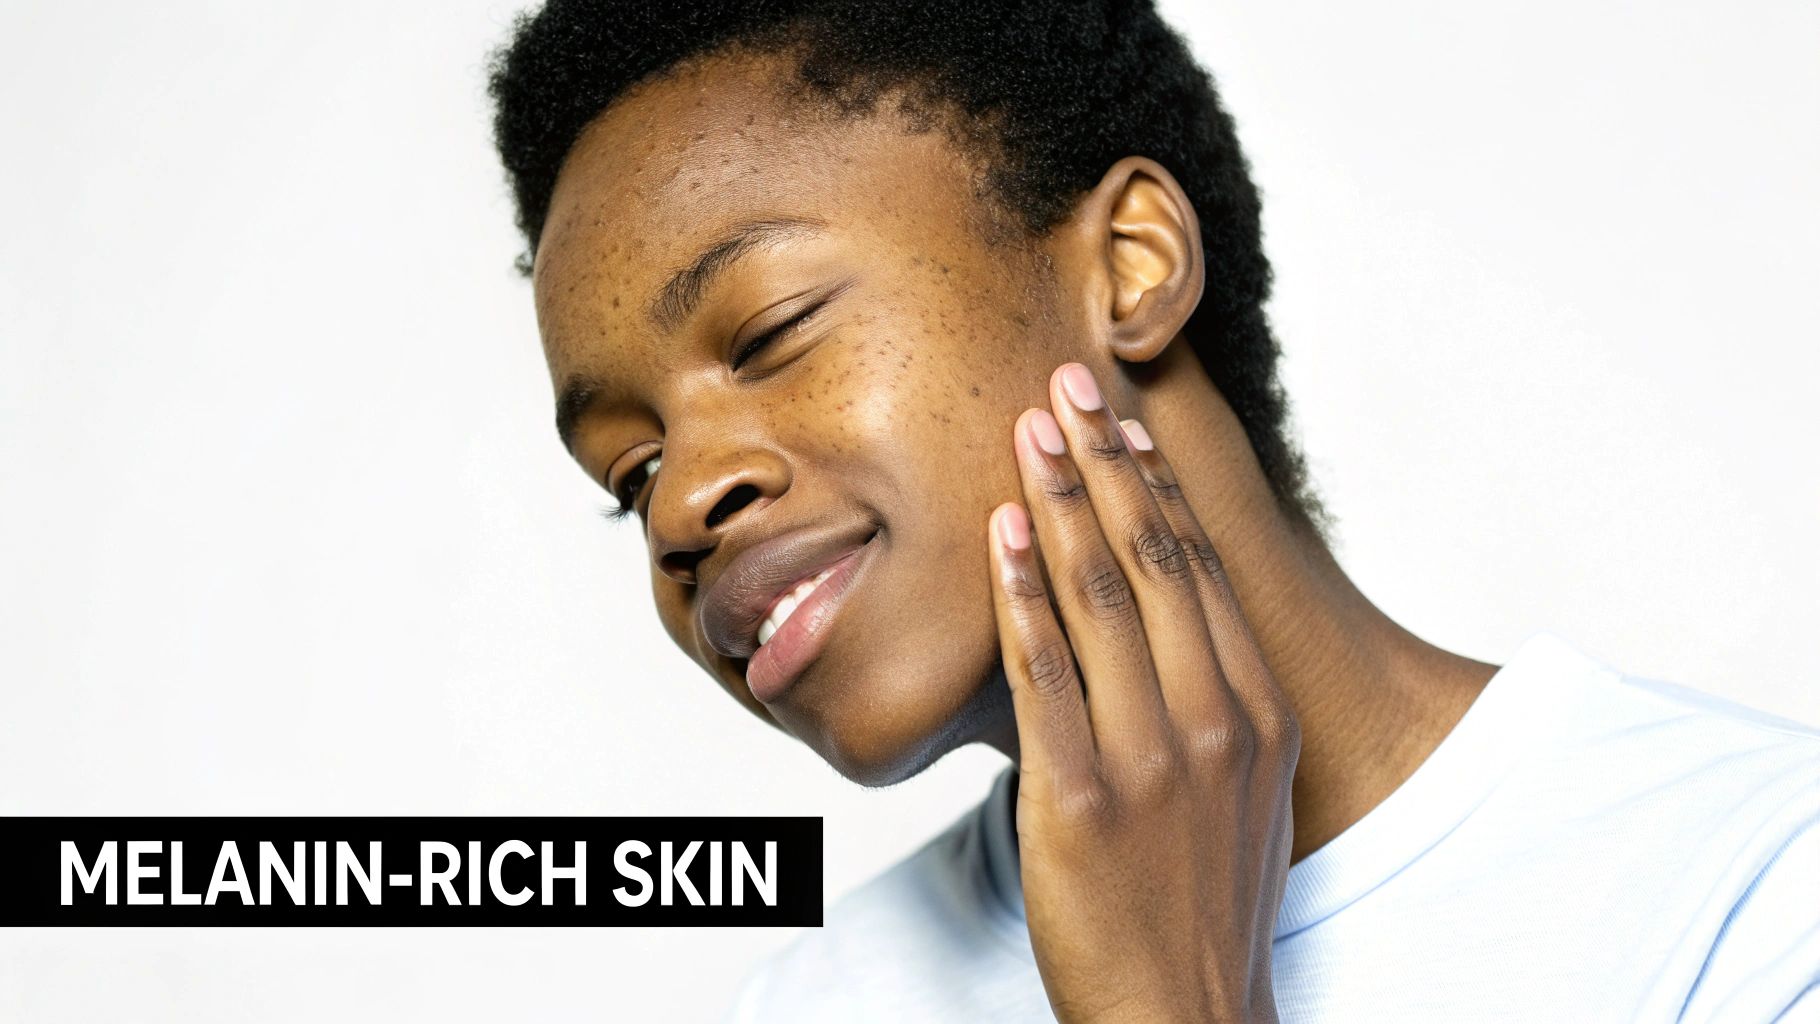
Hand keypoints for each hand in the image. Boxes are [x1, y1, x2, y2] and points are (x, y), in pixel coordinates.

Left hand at [986, 362, 1300, 1022]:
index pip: (1200, 568)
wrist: (1184, 1013)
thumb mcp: (1238, 793)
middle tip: (1065, 384)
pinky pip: (1048, 674)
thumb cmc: (1202, 905)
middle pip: (1155, 559)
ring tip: (1025, 430)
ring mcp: (1153, 757)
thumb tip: (1166, 634)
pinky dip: (1023, 594)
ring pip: (1102, 598)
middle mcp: (1216, 719)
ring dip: (1061, 502)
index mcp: (1256, 711)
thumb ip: (1209, 707)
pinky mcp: (1085, 798)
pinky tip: (1002, 534)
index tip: (1118, 419)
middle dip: (1104, 461)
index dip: (1154, 484)